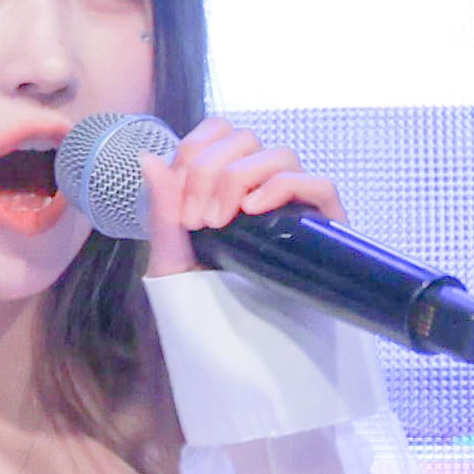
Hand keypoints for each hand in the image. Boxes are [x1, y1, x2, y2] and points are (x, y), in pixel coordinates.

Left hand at [140, 116, 345, 280]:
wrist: (235, 342)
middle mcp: (265, 183)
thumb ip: (162, 208)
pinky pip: (318, 185)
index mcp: (231, 179)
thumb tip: (148, 157)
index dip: (195, 153)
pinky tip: (255, 208)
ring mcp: (297, 202)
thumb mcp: (173, 256)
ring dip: (239, 180)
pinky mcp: (325, 224)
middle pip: (245, 139)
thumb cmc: (203, 298)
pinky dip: (285, 187)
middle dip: (210, 172)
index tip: (181, 207)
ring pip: (279, 156)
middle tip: (197, 221)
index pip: (219, 131)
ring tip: (220, 223)